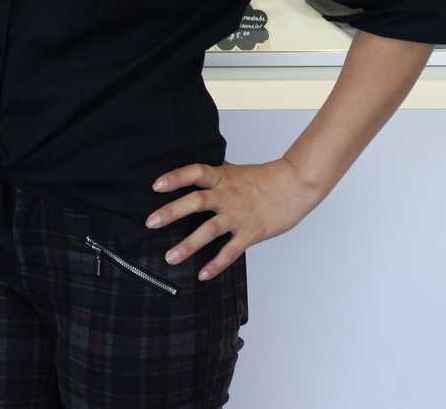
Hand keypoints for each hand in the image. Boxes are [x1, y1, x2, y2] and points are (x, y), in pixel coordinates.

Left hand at [146, 158, 325, 281]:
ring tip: (170, 258)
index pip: (195, 173)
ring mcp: (239, 215)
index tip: (156, 186)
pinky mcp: (251, 232)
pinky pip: (230, 251)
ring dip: (188, 245)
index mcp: (222, 177)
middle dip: (171, 212)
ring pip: (209, 230)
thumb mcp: (236, 171)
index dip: (175, 178)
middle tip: (150, 222)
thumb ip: (216, 176)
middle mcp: (227, 195)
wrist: (296, 184)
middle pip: (195, 202)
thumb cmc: (266, 178)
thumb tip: (195, 174)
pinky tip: (203, 275)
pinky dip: (216, 264)